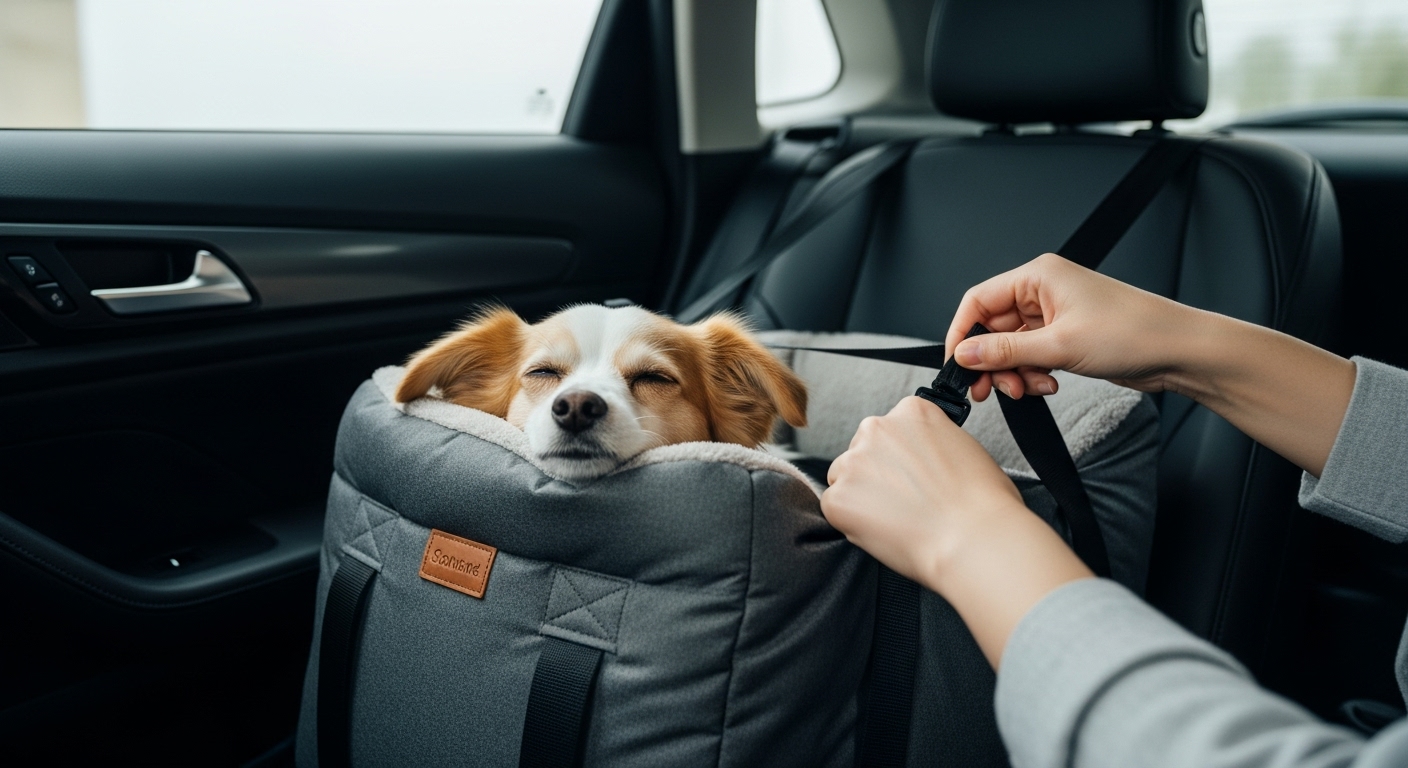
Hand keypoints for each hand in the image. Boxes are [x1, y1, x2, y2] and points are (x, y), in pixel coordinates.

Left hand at [821, 396, 1092, 666]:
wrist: (974, 539)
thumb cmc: (982, 504)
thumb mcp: (965, 449)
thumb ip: (932, 445)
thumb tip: (920, 460)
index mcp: (912, 412)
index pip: (891, 431)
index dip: (900, 460)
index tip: (911, 477)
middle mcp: (877, 428)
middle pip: (863, 451)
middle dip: (876, 475)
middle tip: (904, 503)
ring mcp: (853, 462)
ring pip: (845, 479)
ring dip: (862, 497)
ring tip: (898, 520)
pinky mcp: (838, 497)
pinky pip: (836, 509)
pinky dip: (853, 523)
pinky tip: (884, 531)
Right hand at [947, 253, 1354, 476]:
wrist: (1179, 351)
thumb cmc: (1134, 332)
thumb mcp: (1059, 345)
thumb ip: (1005, 351)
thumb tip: (964, 355)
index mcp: (1038, 277)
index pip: (978, 301)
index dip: (962, 334)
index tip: (958, 364)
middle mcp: (1043, 292)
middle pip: (992, 327)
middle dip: (991, 361)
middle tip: (990, 389)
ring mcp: (1055, 315)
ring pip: (1011, 346)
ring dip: (1014, 371)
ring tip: (1030, 387)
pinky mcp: (1066, 336)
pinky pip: (1031, 356)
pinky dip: (1032, 373)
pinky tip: (1048, 383)